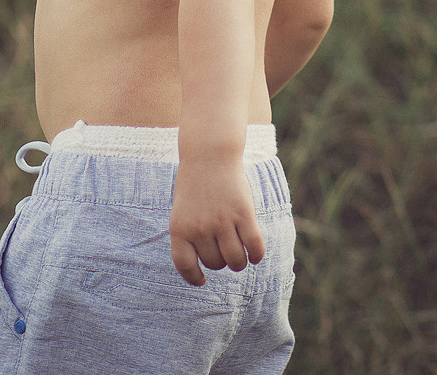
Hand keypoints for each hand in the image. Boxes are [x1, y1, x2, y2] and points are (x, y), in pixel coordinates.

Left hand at [168, 156, 265, 286]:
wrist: (209, 156)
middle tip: (223, 250)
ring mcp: (222, 221)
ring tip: (240, 255)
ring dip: (239, 262)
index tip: (202, 281)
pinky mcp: (244, 214)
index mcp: (179, 228)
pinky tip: (255, 254)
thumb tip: (204, 267)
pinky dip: (257, 255)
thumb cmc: (195, 186)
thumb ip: (189, 237)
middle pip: (214, 263)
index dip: (194, 278)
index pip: (185, 265)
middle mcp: (200, 228)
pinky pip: (254, 246)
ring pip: (235, 260)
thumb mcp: (182, 212)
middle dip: (220, 261)